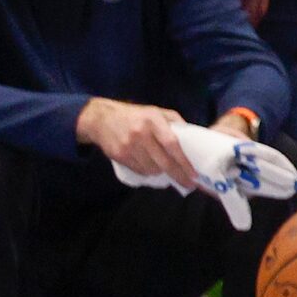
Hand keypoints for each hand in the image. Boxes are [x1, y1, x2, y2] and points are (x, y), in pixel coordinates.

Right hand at [76, 99, 197, 187]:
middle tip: (189, 184)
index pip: (172, 144)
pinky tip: (152, 167)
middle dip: (178, 176)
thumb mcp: (158, 112)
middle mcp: (141, 134)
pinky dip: (148, 172)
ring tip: (168, 170)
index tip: (194, 174)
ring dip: (162, 173)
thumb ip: (176, 123)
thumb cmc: (136, 116)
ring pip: (151, 169)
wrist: (103, 119)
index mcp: (153, 121)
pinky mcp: (119, 155)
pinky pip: (139, 171)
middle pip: (163, 162)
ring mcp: (128, 146)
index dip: (184, 162)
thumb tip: (192, 139)